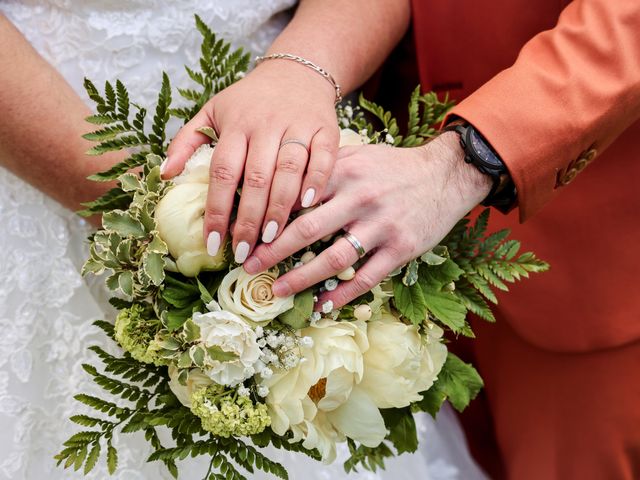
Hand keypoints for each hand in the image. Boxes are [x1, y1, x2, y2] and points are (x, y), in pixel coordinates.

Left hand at [162, 59, 339, 262]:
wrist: (296, 71)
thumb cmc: (249, 100)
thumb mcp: (212, 111)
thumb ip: (186, 141)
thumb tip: (165, 174)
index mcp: (236, 124)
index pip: (223, 173)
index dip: (218, 210)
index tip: (213, 243)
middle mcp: (266, 125)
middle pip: (256, 178)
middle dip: (249, 219)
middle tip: (244, 252)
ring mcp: (297, 126)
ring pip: (289, 171)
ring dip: (280, 207)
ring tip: (271, 240)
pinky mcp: (325, 129)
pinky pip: (322, 158)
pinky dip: (316, 181)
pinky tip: (308, 206)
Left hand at [243, 132, 491, 307]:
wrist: (445, 174)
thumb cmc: (393, 167)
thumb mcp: (357, 155)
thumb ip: (322, 169)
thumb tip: (281, 187)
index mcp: (344, 172)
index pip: (298, 196)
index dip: (269, 216)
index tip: (246, 232)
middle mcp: (361, 198)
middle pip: (308, 229)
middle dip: (273, 250)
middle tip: (248, 265)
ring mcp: (382, 225)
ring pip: (335, 258)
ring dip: (302, 277)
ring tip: (278, 289)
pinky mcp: (401, 248)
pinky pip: (367, 277)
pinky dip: (343, 294)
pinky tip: (323, 305)